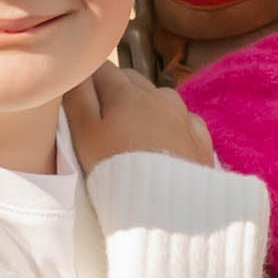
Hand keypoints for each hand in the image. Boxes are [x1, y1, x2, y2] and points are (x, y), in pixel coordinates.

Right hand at [70, 61, 214, 176]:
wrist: (165, 208)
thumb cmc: (114, 169)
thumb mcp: (84, 133)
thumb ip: (77, 97)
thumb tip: (75, 70)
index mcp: (126, 92)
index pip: (101, 69)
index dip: (87, 81)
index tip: (79, 100)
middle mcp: (159, 96)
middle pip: (131, 81)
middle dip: (115, 92)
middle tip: (102, 121)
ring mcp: (184, 116)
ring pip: (160, 99)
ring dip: (145, 108)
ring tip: (132, 136)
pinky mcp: (202, 140)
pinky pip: (184, 122)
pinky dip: (172, 127)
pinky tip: (165, 145)